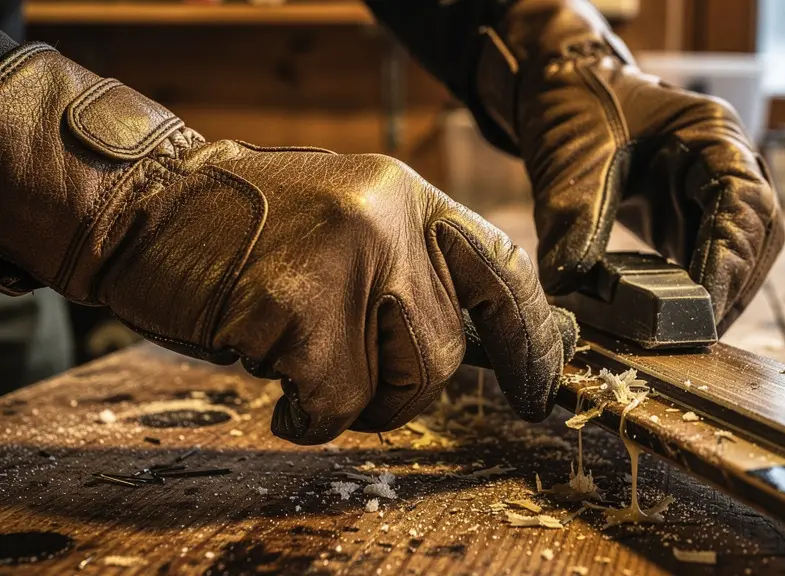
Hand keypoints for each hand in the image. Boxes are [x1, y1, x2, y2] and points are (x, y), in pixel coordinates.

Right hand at [0, 44, 572, 443]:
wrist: (143, 202)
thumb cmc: (246, 228)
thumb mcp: (349, 224)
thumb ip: (411, 272)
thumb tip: (481, 343)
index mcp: (409, 197)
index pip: (503, 273)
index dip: (531, 338)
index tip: (541, 387)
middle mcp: (388, 219)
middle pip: (444, 353)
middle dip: (401, 388)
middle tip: (343, 372)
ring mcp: (343, 257)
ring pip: (393, 384)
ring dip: (349, 396)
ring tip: (296, 357)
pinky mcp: (294, 304)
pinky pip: (331, 402)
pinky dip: (302, 412)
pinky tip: (264, 370)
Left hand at [472, 0, 784, 331]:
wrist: (560, 85)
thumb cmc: (574, 104)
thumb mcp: (571, 158)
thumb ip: (572, 218)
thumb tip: (567, 286)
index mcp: (712, 132)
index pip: (745, 201)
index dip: (732, 259)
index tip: (707, 306)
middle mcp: (726, 160)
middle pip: (758, 232)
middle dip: (735, 285)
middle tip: (702, 332)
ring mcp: (710, 187)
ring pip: (742, 249)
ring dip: (724, 292)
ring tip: (691, 334)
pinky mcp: (688, 212)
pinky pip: (707, 255)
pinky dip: (699, 288)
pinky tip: (678, 317)